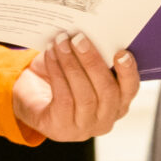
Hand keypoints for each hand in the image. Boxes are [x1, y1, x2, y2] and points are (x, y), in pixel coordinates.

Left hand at [12, 33, 141, 142]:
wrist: (30, 100)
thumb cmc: (63, 79)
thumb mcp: (83, 69)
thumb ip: (95, 57)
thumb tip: (94, 31)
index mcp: (119, 104)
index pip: (130, 89)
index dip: (128, 72)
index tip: (121, 52)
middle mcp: (105, 120)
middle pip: (107, 91)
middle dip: (93, 62)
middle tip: (79, 39)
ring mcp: (84, 128)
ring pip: (84, 95)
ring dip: (71, 64)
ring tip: (61, 43)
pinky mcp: (61, 128)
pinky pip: (64, 98)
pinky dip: (57, 73)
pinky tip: (51, 55)